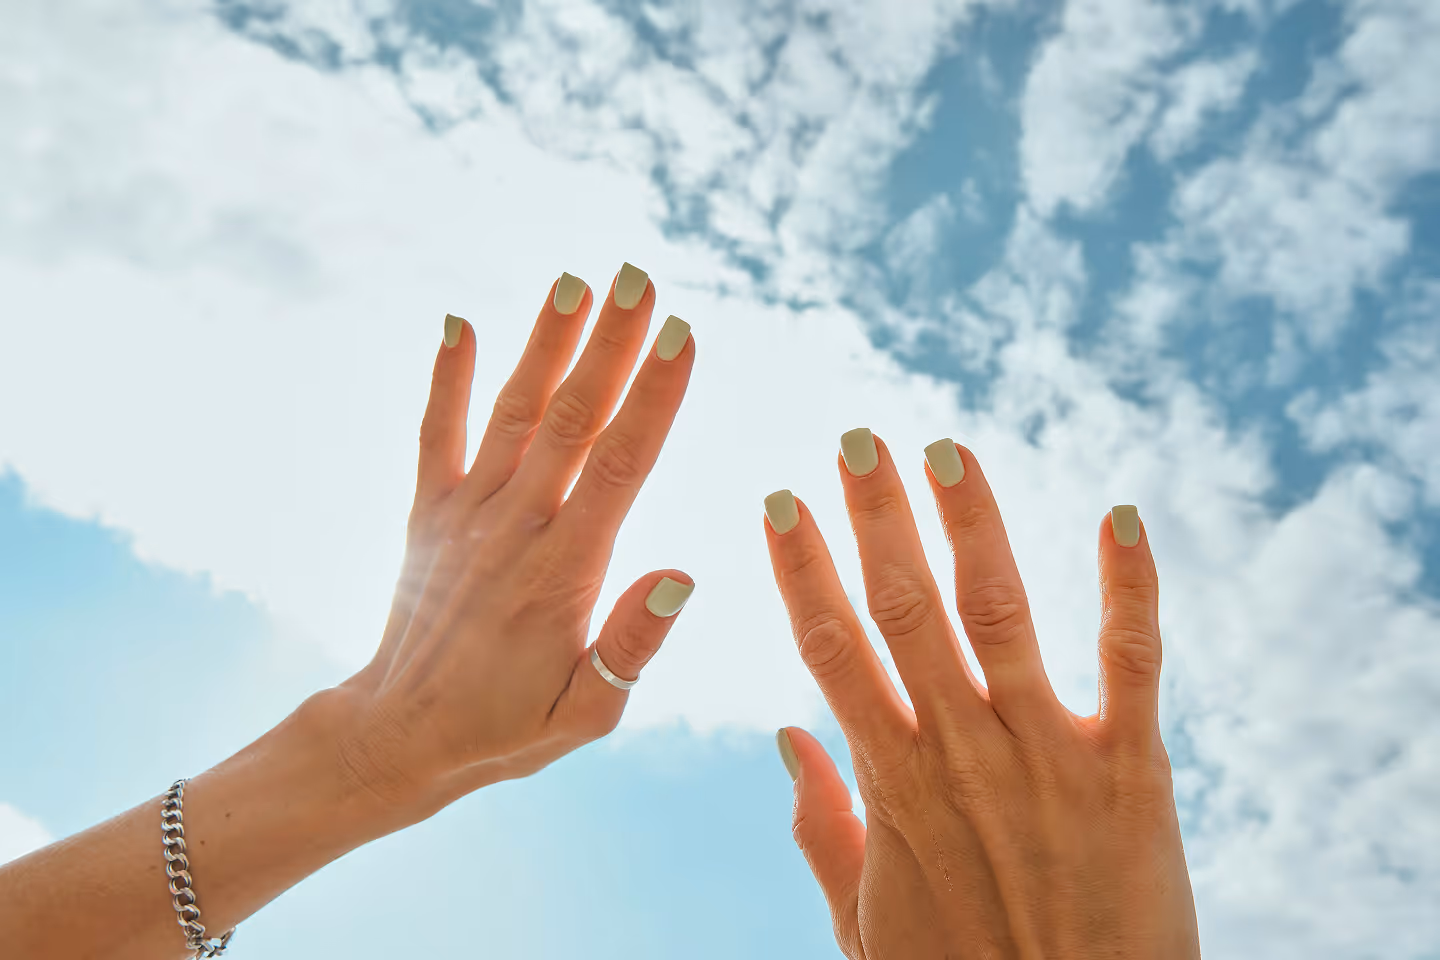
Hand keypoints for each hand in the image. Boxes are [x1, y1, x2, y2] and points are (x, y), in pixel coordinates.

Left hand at [332, 264, 695, 824]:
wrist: (397, 737)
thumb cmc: (507, 730)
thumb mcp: (588, 714)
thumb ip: (633, 645)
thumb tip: (683, 573)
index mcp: (562, 572)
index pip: (618, 466)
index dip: (653, 395)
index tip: (682, 333)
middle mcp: (513, 527)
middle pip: (572, 419)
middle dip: (610, 343)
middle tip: (640, 275)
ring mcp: (465, 514)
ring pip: (514, 412)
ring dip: (545, 342)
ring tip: (575, 279)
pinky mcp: (428, 513)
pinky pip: (436, 434)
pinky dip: (446, 378)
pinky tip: (457, 323)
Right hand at [766, 430, 1199, 957]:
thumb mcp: (862, 920)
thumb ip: (818, 825)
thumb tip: (781, 736)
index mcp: (892, 784)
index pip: (830, 650)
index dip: (802, 569)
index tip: (781, 503)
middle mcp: (961, 752)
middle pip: (905, 610)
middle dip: (876, 517)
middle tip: (856, 439)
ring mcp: (1047, 756)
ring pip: (999, 612)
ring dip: (971, 523)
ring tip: (946, 451)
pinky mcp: (1132, 771)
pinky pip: (1131, 660)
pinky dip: (1128, 585)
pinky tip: (1120, 515)